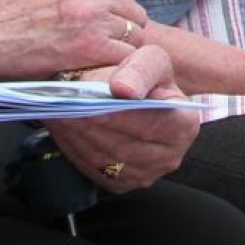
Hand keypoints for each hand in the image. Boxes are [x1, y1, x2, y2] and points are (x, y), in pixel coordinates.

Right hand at [0, 0, 147, 78]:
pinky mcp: (89, 45)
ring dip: (123, 51)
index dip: (119, 14)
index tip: (112, 29)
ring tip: (105, 65)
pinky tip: (102, 74)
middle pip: (134, 12)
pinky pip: (124, 56)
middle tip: (111, 51)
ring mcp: (91, 17)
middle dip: (126, 32)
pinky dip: (118, 67)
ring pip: (134, 35)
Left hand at [47, 44, 200, 192]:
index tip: (96, 103)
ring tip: (59, 112)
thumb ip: (140, 70)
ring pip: (105, 158)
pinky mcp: (122, 184)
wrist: (135, 98)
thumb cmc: (145, 77)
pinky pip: (93, 169)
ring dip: (77, 135)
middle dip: (92, 123)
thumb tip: (123, 89)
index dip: (123, 114)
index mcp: (185, 124)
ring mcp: (146, 175)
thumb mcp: (151, 60)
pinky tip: (64, 127)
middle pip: (124, 143)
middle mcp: (170, 156)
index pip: (152, 123)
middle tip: (65, 105)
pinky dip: (74, 147)